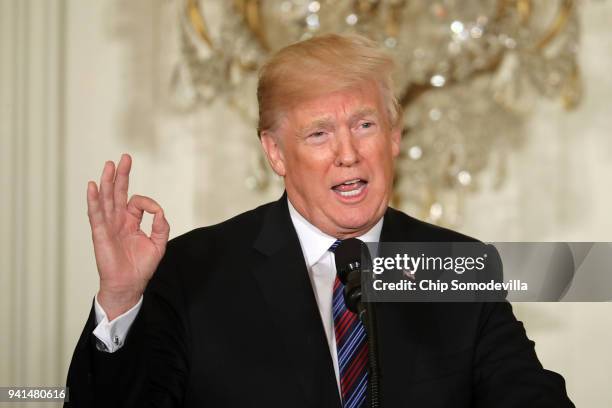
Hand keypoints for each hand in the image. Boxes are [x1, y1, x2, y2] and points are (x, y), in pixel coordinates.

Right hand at [87, 154, 169, 319]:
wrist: (129, 285)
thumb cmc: (141, 266)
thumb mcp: (158, 244)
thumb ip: (161, 226)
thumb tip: (159, 211)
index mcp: (131, 221)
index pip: (137, 202)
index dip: (148, 202)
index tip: (155, 211)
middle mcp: (118, 220)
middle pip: (118, 193)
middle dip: (122, 175)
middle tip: (124, 158)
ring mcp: (108, 225)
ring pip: (106, 199)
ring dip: (107, 182)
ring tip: (109, 165)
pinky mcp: (100, 233)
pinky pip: (96, 214)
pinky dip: (94, 200)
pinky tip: (93, 186)